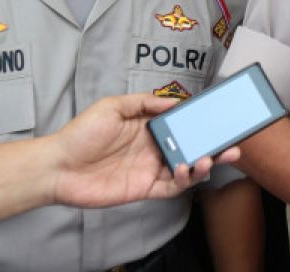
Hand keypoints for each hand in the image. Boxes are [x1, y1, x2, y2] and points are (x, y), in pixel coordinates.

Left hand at [48, 93, 240, 207]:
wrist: (58, 166)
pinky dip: (184, 179)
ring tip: (210, 157)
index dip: (201, 121)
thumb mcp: (113, 106)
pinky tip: (185, 169)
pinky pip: (172, 186)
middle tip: (231, 143)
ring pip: (188, 168)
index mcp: (149, 127)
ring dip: (204, 163)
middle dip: (214, 145)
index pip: (182, 124)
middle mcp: (154, 148)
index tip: (219, 116)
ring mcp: (151, 169)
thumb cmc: (80, 134)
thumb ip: (145, 103)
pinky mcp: (144, 188)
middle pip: (191, 146)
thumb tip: (176, 101)